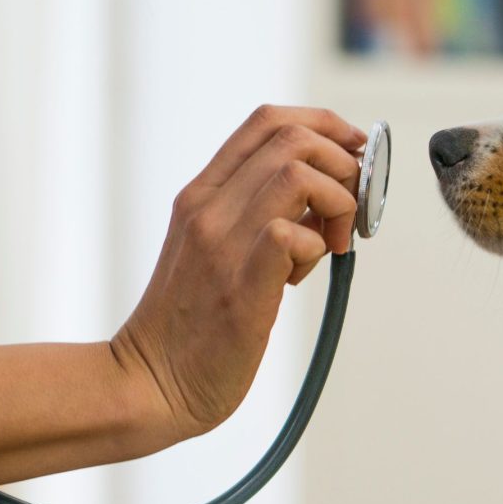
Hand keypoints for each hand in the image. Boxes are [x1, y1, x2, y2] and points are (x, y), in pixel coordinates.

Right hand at [111, 105, 366, 441]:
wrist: (149, 382)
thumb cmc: (191, 323)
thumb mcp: (215, 249)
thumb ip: (257, 214)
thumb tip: (324, 196)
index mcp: (201, 194)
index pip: (268, 121)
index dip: (325, 123)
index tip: (354, 149)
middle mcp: (208, 208)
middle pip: (293, 138)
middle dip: (343, 163)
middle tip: (349, 210)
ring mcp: (220, 244)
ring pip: (298, 175)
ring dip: (336, 203)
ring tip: (330, 245)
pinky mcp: (240, 286)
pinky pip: (292, 234)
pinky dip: (316, 247)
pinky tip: (301, 278)